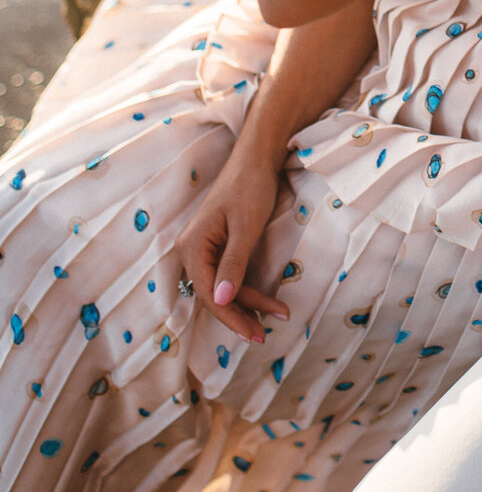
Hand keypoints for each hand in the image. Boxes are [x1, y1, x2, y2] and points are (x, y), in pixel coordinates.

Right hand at [178, 144, 289, 343]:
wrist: (257, 157)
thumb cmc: (250, 187)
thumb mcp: (245, 227)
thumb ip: (233, 264)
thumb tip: (222, 301)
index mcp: (192, 246)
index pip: (210, 294)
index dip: (232, 317)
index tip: (254, 333)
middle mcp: (193, 250)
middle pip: (216, 294)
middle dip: (242, 313)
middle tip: (265, 334)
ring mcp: (205, 248)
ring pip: (225, 286)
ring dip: (249, 301)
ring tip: (278, 314)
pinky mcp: (219, 246)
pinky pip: (230, 274)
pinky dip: (248, 287)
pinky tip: (266, 300)